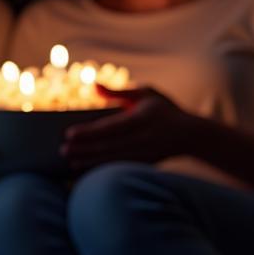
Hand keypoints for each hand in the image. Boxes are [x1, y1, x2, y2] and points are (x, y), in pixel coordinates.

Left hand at [61, 84, 194, 171]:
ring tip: (69, 161)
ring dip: (89, 161)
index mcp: (142, 119)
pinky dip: (101, 169)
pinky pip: (119, 167)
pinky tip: (86, 169)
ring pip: (112, 159)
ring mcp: (145, 153)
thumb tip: (92, 85)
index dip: (89, 132)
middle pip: (107, 146)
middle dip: (83, 149)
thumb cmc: (164, 109)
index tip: (69, 133)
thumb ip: (118, 92)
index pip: (110, 127)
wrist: (192, 135)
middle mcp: (143, 138)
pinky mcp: (145, 164)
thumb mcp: (145, 94)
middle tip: (62, 150)